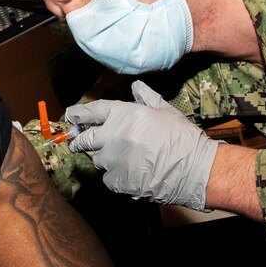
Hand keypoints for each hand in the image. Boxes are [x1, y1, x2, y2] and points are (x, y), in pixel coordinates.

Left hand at [65, 80, 219, 210]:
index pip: (92, 112)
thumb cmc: (182, 138)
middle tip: (79, 142)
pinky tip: (130, 174)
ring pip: (97, 159)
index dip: (78, 114)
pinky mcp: (118, 181)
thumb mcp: (165, 111)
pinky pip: (108, 178)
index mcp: (124, 115)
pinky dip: (115, 176)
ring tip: (124, 159)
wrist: (195, 169)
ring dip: (104, 159)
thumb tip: (136, 86)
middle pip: (85, 139)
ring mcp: (114, 160)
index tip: (70, 116)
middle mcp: (114, 135)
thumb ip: (146, 98)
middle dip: (80, 140)